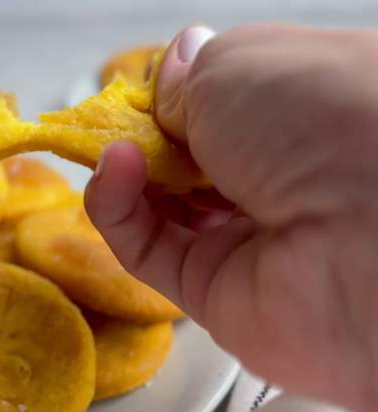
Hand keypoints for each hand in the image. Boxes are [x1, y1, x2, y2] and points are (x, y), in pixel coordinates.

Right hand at [86, 25, 377, 411]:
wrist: (369, 236)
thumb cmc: (322, 118)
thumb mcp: (242, 65)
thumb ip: (191, 75)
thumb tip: (171, 69)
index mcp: (297, 119)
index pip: (221, 111)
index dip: (175, 100)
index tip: (143, 92)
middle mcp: (277, 182)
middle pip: (187, 162)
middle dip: (145, 140)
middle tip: (119, 124)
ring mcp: (245, 240)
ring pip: (161, 209)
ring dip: (127, 173)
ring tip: (117, 149)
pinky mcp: (213, 290)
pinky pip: (149, 250)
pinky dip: (119, 212)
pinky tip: (115, 175)